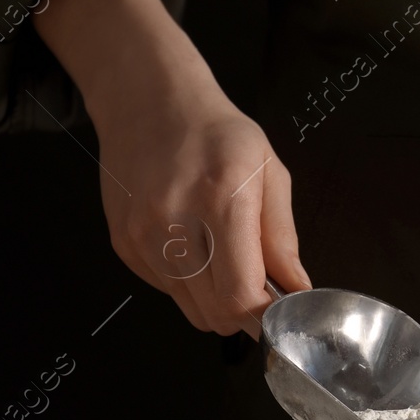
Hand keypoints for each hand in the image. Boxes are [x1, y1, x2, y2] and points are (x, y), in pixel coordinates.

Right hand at [35, 0, 310, 335]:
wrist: (147, 100)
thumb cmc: (215, 132)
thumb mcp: (269, 172)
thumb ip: (283, 238)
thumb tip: (296, 289)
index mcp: (220, 199)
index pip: (241, 293)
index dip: (265, 317)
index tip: (281, 313)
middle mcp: (173, 221)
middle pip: (214, 311)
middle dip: (244, 318)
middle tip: (261, 301)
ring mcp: (141, 236)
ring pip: (189, 308)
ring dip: (217, 304)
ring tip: (230, 271)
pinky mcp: (123, 244)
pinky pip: (166, 290)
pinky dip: (189, 286)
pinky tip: (196, 250)